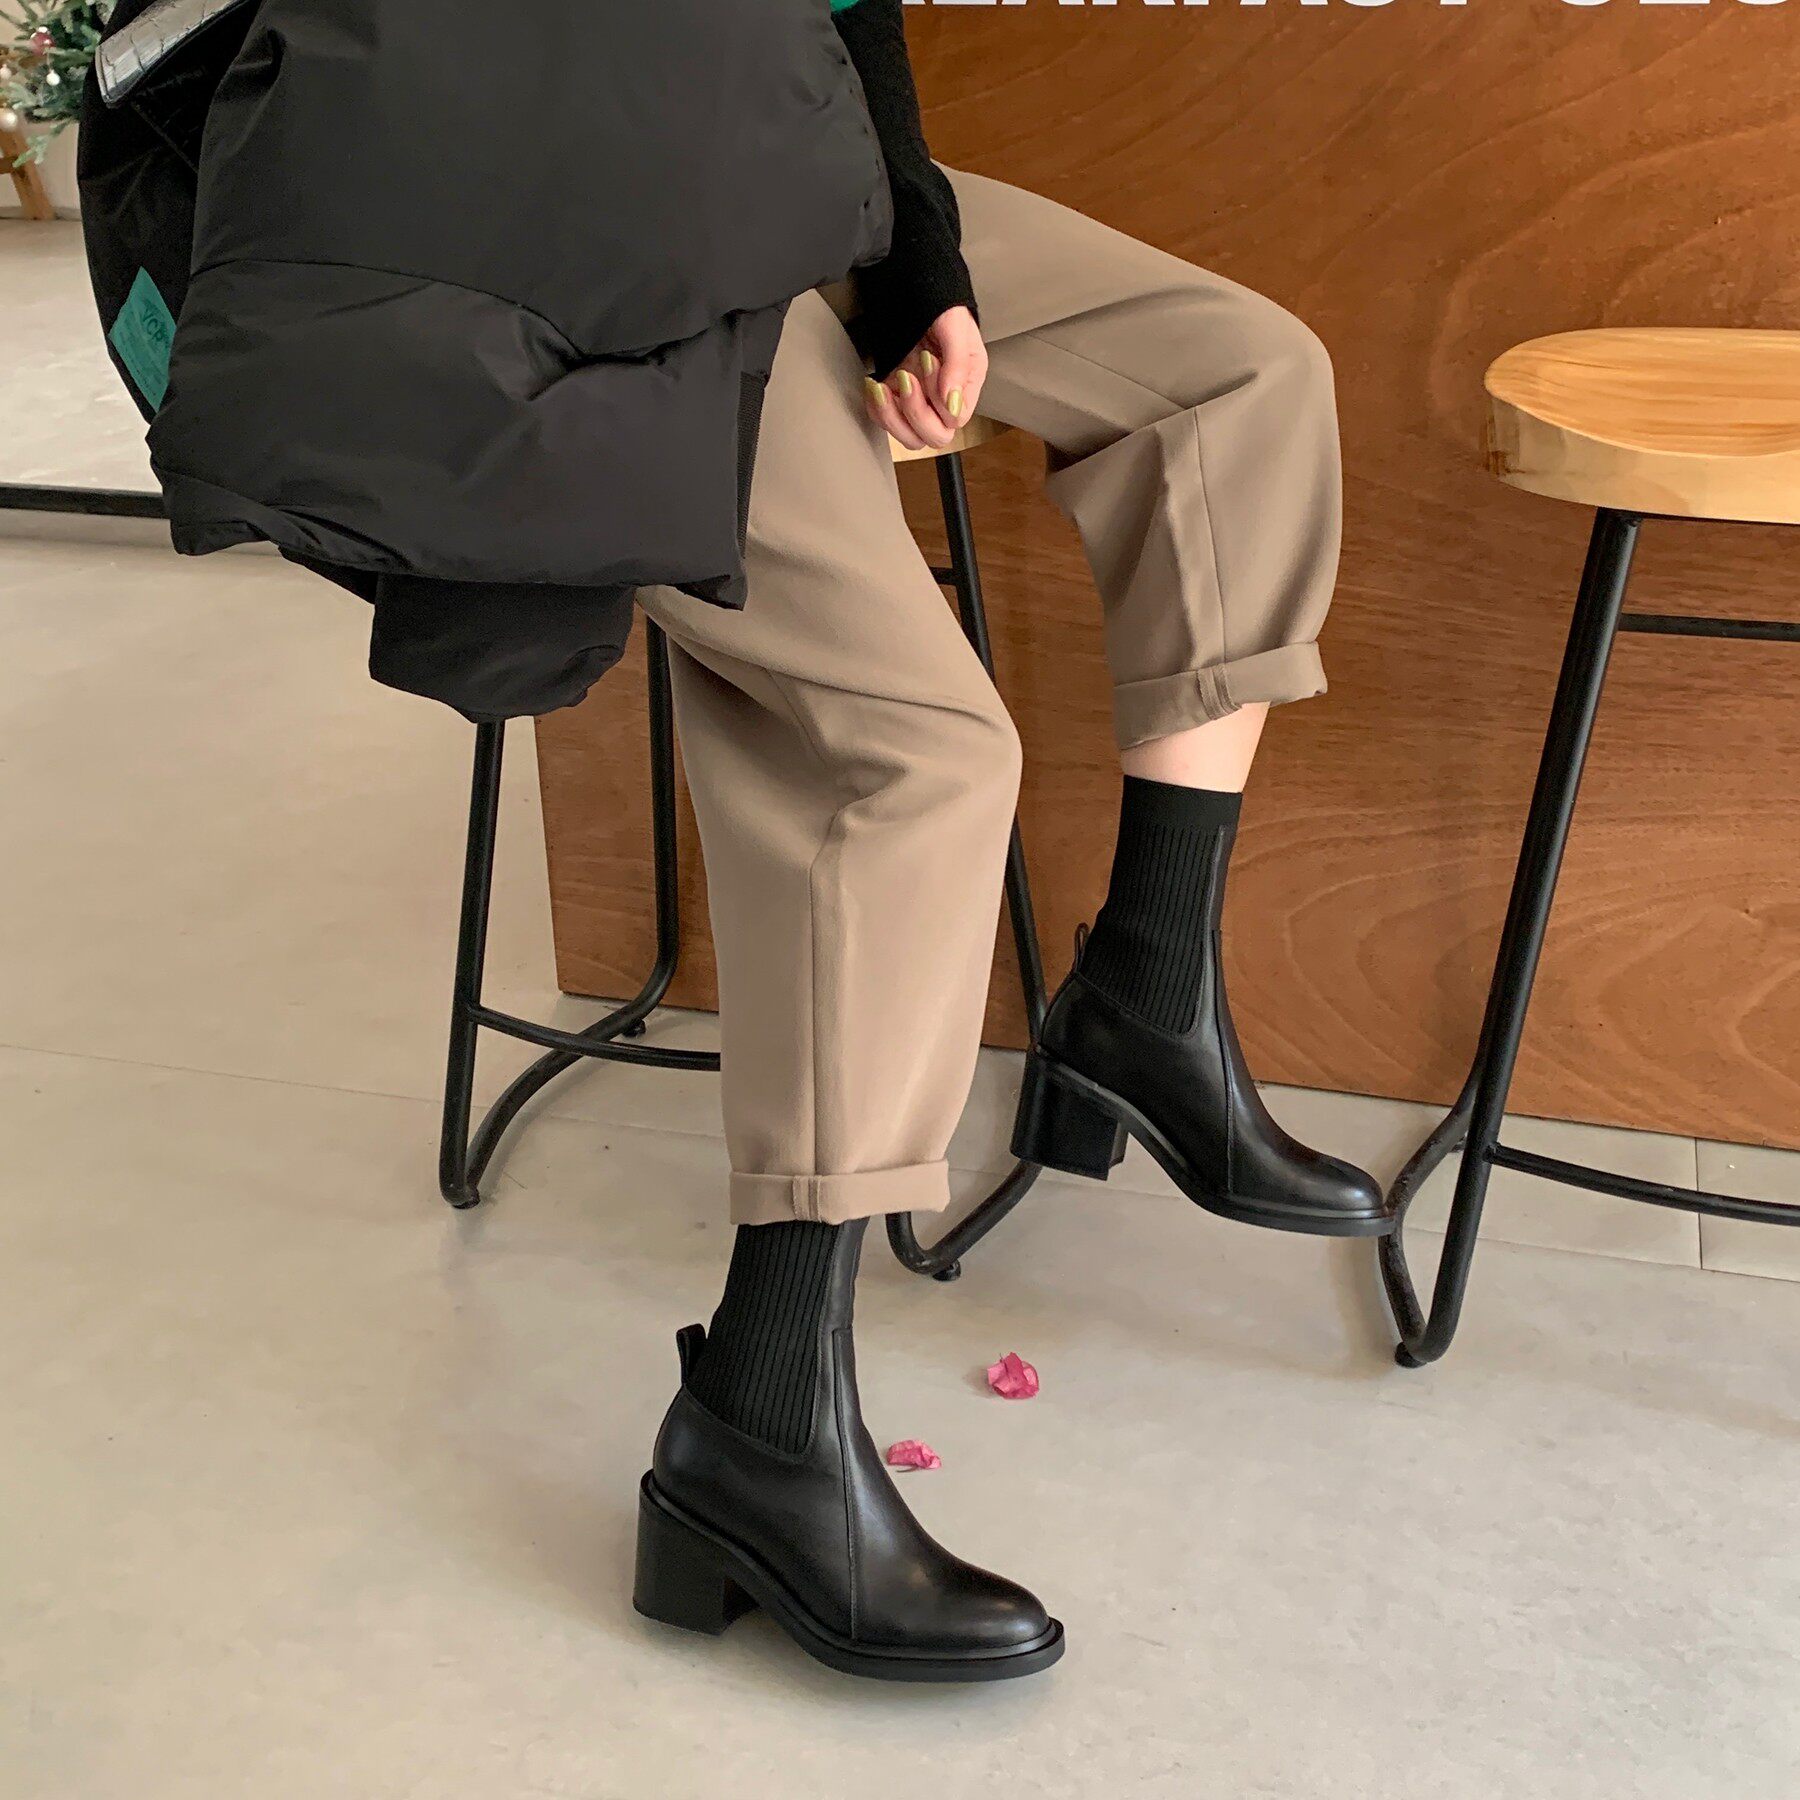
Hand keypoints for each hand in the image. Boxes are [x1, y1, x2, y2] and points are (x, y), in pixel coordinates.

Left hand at [863, 306, 987, 453]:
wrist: (915, 290)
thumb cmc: (941, 308)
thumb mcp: (957, 328)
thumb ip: (958, 365)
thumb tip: (953, 405)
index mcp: (966, 385)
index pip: (955, 420)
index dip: (940, 402)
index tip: (929, 363)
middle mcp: (943, 399)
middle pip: (934, 437)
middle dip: (916, 411)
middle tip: (907, 377)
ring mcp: (918, 400)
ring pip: (909, 437)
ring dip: (892, 417)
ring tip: (883, 387)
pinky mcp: (895, 396)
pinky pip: (885, 420)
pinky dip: (876, 409)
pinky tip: (874, 385)